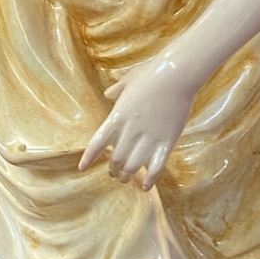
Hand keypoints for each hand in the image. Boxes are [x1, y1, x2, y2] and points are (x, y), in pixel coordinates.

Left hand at [78, 53, 197, 186]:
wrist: (177, 74)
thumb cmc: (152, 73)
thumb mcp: (129, 79)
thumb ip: (117, 90)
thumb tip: (108, 93)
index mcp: (118, 116)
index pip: (97, 143)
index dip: (89, 157)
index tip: (82, 168)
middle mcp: (130, 130)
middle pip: (116, 159)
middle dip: (113, 169)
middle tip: (113, 172)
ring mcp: (149, 137)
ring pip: (133, 166)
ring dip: (127, 175)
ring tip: (126, 178)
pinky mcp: (167, 142)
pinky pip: (156, 167)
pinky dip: (150, 179)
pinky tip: (146, 186)